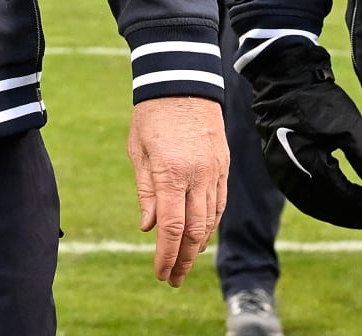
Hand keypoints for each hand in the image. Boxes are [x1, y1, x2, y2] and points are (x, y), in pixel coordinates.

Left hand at [127, 95, 227, 286]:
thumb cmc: (151, 115)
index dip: (166, 255)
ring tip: (184, 263)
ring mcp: (214, 171)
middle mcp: (197, 175)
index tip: (160, 273)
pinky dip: (210, 224)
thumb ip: (146, 190)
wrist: (182, 81)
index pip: (172, 227)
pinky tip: (201, 236)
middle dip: (184, 260)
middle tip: (172, 279)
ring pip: (211, 220)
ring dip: (198, 246)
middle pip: (195, 231)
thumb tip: (149, 227)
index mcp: (171, 172)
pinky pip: (220, 203)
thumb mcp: (138, 150)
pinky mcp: (223, 165)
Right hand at [243, 39, 361, 228]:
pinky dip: (324, 202)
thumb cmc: (316, 99)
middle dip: (355, 215)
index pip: (341, 197)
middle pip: (325, 208)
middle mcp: (287, 174)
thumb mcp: (348, 125)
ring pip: (312, 205)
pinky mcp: (278, 168)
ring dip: (339, 212)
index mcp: (304, 164)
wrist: (283, 80)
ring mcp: (279, 173)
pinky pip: (303, 195)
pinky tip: (340, 200)